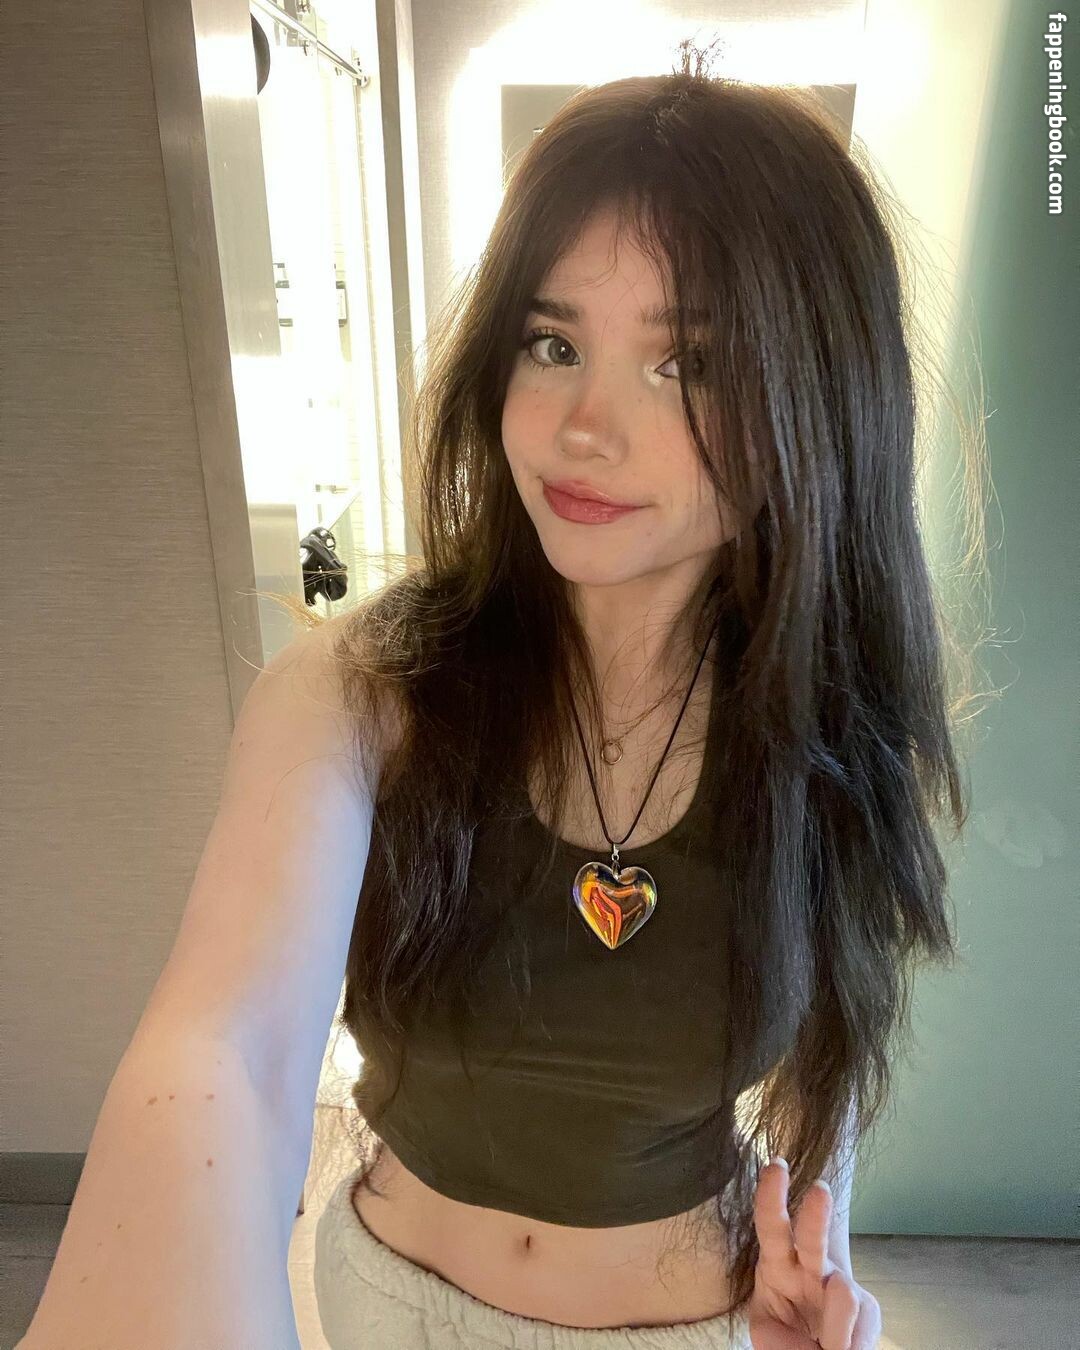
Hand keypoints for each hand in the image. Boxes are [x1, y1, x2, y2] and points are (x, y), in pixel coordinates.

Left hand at [746, 1158, 881, 1349]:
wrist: (819, 1337)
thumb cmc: (785, 1324)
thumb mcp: (768, 1328)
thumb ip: (777, 1338)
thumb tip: (822, 1343)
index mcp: (777, 1261)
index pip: (772, 1224)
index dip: (771, 1197)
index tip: (777, 1166)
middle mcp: (812, 1265)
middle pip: (813, 1237)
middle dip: (815, 1214)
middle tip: (820, 1190)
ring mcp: (842, 1286)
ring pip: (845, 1295)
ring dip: (834, 1329)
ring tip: (827, 1348)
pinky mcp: (868, 1310)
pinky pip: (861, 1329)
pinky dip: (851, 1346)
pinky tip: (844, 1347)